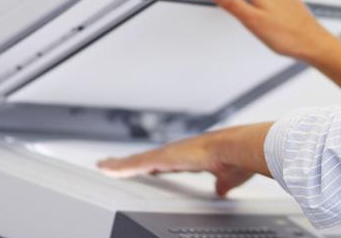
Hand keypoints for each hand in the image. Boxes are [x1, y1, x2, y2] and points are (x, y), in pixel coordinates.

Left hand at [96, 123, 272, 196]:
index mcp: (191, 157)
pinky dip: (119, 167)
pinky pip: (134, 164)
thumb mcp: (228, 178)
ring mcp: (168, 154)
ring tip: (103, 166)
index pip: (166, 162)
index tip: (145, 168)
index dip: (153, 165)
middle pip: (146, 159)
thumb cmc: (237, 159)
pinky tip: (106, 169)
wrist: (237, 149)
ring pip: (136, 161)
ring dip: (119, 164)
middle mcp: (177, 153)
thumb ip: (222, 184)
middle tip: (113, 163)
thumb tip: (221, 190)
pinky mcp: (162, 157)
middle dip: (130, 163)